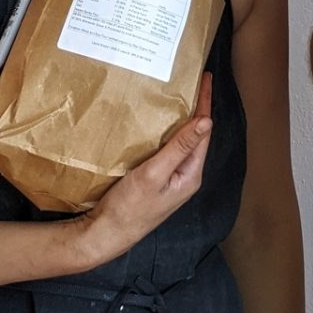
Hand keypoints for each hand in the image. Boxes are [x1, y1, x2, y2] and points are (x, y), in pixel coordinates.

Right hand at [76, 75, 212, 265]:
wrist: (105, 234)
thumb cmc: (129, 207)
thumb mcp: (154, 174)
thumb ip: (179, 147)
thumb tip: (207, 120)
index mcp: (191, 174)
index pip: (204, 131)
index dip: (205, 103)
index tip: (205, 78)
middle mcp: (185, 175)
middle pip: (195, 134)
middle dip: (196, 107)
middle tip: (193, 79)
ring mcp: (171, 178)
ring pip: (182, 141)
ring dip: (182, 118)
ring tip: (180, 93)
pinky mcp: (156, 180)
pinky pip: (168, 149)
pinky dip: (167, 132)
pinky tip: (160, 121)